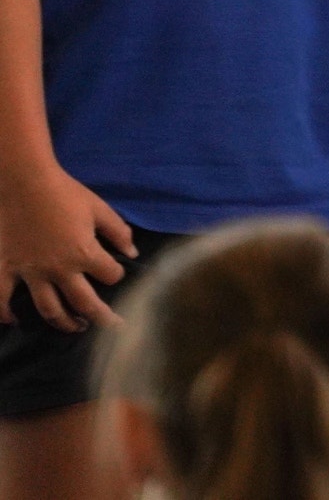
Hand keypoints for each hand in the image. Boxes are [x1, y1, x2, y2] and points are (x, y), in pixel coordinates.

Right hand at [0, 161, 134, 331]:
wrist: (24, 182)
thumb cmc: (65, 192)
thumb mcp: (99, 208)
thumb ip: (118, 231)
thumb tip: (133, 252)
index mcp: (84, 253)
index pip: (110, 275)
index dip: (117, 274)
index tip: (116, 272)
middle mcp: (58, 269)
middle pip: (84, 303)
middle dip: (102, 317)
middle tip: (113, 327)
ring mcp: (30, 273)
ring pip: (49, 309)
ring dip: (63, 322)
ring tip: (75, 328)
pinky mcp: (5, 269)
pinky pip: (2, 299)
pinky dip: (5, 314)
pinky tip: (14, 321)